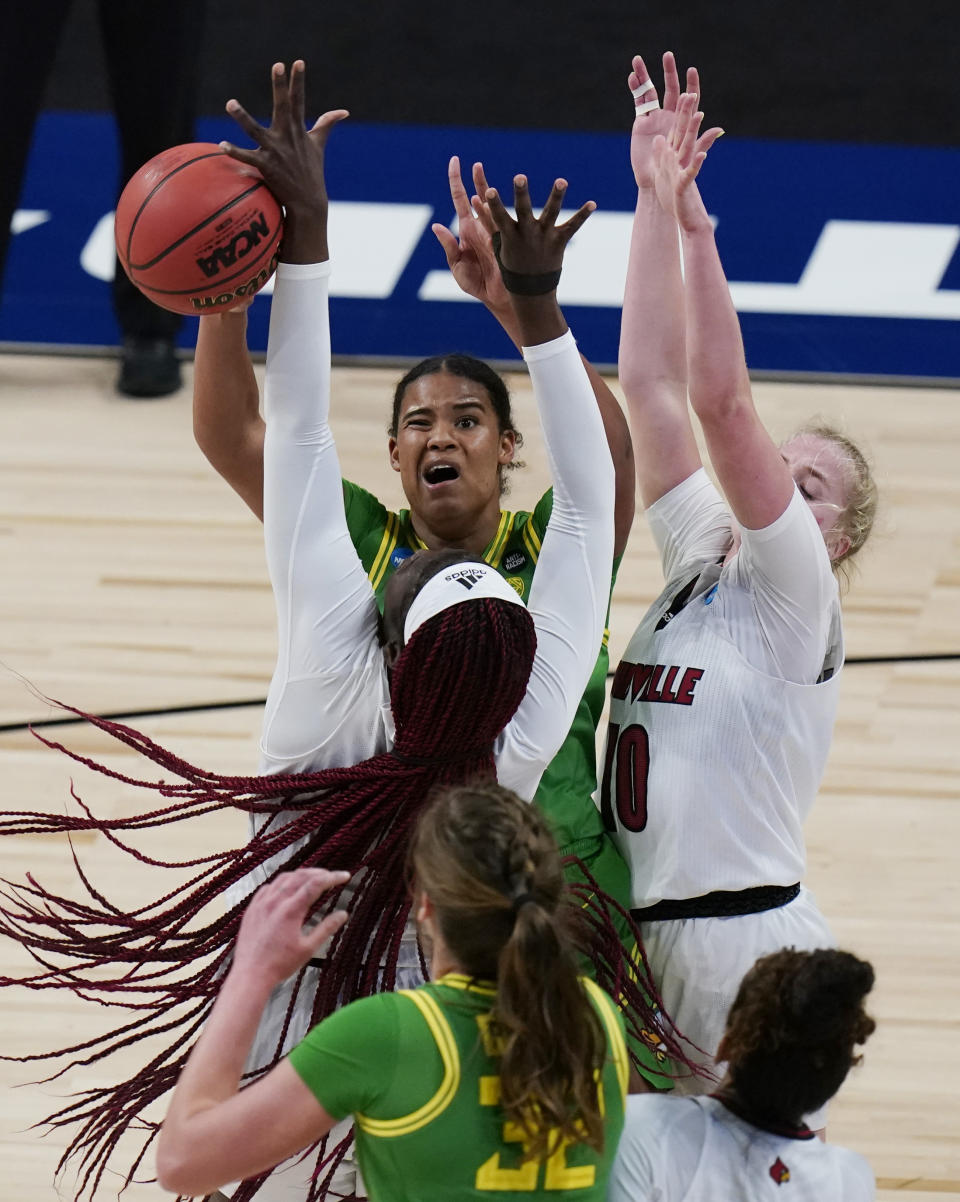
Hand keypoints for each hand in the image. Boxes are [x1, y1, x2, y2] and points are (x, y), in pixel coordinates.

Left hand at [220, 60, 347, 260]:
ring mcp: (275, 152)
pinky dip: (235, 152)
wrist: (308, 202)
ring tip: (230, 103)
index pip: (300, 101)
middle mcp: (287, 137)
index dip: (298, 81)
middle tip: (278, 65)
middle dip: (281, 86)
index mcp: (298, 130)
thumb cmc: (311, 171)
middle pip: (283, 107)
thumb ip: (326, 124)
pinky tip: (222, 145)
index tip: (298, 62)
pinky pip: (247, 158)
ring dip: (243, 117)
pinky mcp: (266, 167)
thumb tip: (343, 111)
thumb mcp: (318, 145)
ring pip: (255, 131)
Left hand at [231, 868, 349, 987]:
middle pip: (300, 876)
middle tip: (330, 876)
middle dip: (318, 873)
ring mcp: (261, 904)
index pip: (316, 884)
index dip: (332, 877)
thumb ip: (326, 928)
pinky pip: (267, 887)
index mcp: (291, 910)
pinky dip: (281, 883)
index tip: (344, 876)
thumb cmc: (279, 965)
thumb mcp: (308, 949)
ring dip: (300, 875)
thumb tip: (342, 915)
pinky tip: (285, 889)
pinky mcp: (252, 909)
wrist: (250, 975)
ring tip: (311, 878)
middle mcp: (275, 902)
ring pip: (283, 878)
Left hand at [431, 157, 510, 312]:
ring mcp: (494, 230)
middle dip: (476, 179)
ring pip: (489, 204)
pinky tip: (485, 199)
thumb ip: (448, 246)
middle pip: (477, 196)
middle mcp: (480, 226)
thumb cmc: (475, 284)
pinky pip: (498, 220)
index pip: (460, 198)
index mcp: (466, 229)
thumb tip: (436, 226)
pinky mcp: (504, 239)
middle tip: (475, 164)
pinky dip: (491, 209)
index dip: (456, 180)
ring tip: (480, 171)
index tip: (455, 161)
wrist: (495, 297)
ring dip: (485, 188)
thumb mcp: (457, 266)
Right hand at [482, 174, 594, 280]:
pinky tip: (593, 203)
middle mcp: (527, 233)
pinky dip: (583, 214)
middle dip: (521, 193)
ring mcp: (544, 237)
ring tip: (561, 181)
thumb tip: (477, 202)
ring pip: (550, 213)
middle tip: (519, 177)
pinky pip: (573, 226)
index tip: (488, 190)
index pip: (498, 216)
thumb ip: (492, 225)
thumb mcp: (499, 247)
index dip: (493, 204)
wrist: (531, 291)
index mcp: (510, 235)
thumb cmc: (513, 266)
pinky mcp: (559, 241)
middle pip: (523, 209)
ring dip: (556, 196)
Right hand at [627, 52, 720, 193]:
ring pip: (650, 91)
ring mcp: (654, 117)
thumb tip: (719, 129)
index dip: (691, 84)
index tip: (691, 70)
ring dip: (644, 76)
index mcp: (682, 120)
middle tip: (667, 56)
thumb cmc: (674, 170)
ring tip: (637, 60)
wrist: (655, 180)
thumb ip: (702, 141)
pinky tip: (632, 78)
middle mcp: (669, 114)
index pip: (689, 97)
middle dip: (668, 71)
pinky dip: (635, 89)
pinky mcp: (641, 122)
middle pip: (670, 88)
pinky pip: (638, 102)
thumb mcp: (688, 155)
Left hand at [651, 94, 720, 233]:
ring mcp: (685, 169)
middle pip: (685, 130)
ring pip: (689, 147)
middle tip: (691, 90)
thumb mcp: (667, 170)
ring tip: (700, 115)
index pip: (680, 125)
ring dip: (694, 131)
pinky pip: (691, 174)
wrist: (686, 217)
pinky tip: (701, 156)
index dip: (682, 107)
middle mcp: (683, 157)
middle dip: (687, 111)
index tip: (685, 87)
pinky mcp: (684, 184)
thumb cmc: (675, 195)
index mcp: (677, 152)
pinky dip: (696, 165)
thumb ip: (664, 152)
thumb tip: (661, 137)